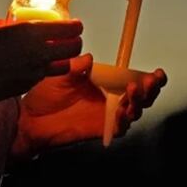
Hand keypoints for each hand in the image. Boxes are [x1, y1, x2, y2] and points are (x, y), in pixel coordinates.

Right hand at [0, 19, 82, 108]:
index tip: (75, 24)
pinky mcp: (26, 87)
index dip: (75, 26)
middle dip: (75, 42)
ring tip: (53, 53)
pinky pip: (43, 77)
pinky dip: (43, 70)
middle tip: (71, 38)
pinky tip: (30, 65)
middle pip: (73, 48)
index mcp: (29, 33)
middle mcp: (37, 54)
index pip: (68, 29)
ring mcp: (34, 73)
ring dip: (62, 59)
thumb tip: (17, 24)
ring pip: (63, 66)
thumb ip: (11, 26)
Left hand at [10, 57, 166, 159]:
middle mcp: (109, 100)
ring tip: (133, 92)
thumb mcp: (61, 73)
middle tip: (150, 82)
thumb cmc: (45, 96)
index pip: (133, 80)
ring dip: (138, 103)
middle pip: (140, 97)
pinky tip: (123, 111)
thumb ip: (77, 66)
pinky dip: (124, 120)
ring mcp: (106, 115)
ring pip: (134, 112)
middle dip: (150, 90)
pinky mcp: (100, 129)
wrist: (30, 118)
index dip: (148, 78)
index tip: (155, 72)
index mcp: (105, 84)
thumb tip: (89, 57)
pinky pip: (119, 128)